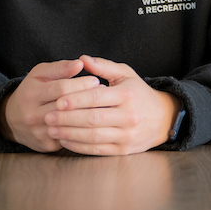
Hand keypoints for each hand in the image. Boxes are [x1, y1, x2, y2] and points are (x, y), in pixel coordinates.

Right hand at [0, 59, 101, 151]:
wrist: (12, 120)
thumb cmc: (31, 91)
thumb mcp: (40, 74)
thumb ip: (60, 68)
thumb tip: (80, 64)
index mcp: (31, 94)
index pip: (61, 88)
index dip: (81, 83)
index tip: (95, 80)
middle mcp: (32, 115)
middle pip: (66, 107)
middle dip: (88, 98)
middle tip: (104, 92)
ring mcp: (39, 132)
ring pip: (69, 124)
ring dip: (88, 115)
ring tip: (102, 105)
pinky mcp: (46, 145)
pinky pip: (69, 137)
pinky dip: (83, 129)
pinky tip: (93, 122)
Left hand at [44, 55, 179, 155]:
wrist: (162, 118)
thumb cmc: (139, 94)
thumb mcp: (126, 74)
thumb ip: (103, 66)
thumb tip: (82, 59)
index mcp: (127, 95)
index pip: (97, 98)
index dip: (76, 100)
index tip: (58, 100)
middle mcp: (128, 116)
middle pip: (92, 119)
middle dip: (67, 119)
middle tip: (48, 116)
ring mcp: (126, 135)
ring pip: (93, 137)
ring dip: (69, 134)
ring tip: (52, 129)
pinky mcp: (123, 150)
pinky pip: (97, 150)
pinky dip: (79, 146)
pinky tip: (65, 140)